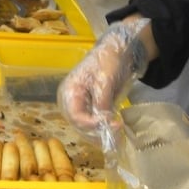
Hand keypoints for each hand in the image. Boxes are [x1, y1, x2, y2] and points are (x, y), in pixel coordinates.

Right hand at [58, 17, 149, 131]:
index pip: (75, 116)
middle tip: (118, 134)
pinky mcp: (92, 109)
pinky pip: (94, 125)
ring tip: (119, 136)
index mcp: (70, 91)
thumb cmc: (108, 61)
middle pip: (80, 126)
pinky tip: (117, 132)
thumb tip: (103, 122)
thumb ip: (102, 101)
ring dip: (101, 135)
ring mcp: (82, 107)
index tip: (111, 125)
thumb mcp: (104, 79)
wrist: (118, 51)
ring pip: (87, 129)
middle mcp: (72, 102)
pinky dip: (104, 130)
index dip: (91, 124)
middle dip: (97, 133)